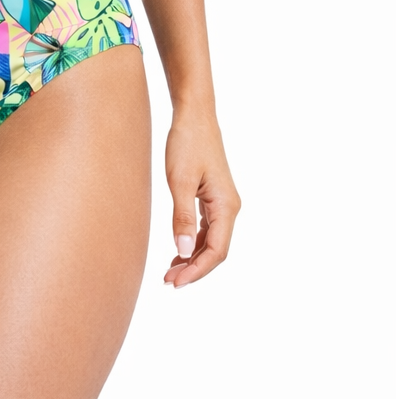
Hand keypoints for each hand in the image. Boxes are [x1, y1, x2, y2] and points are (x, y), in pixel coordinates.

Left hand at [163, 108, 239, 287]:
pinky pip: (207, 229)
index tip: (176, 282)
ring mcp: (223, 203)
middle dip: (194, 268)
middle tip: (168, 282)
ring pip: (212, 241)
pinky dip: (193, 242)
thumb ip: (182, 216)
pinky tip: (178, 250)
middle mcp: (230, 208)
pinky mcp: (213, 197)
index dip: (197, 270)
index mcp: (226, 206)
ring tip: (170, 271)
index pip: (216, 251)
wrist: (194, 116)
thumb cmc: (187, 143)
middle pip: (216, 250)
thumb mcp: (180, 180)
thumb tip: (183, 250)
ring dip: (193, 258)